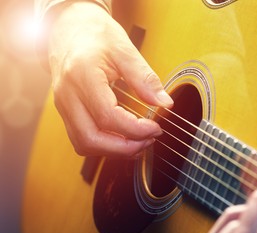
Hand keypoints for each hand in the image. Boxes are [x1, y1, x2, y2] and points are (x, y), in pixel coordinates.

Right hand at [46, 1, 172, 156]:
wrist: (70, 30)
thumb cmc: (95, 35)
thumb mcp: (124, 49)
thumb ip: (145, 78)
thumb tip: (164, 103)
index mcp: (82, 76)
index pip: (108, 116)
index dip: (135, 129)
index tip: (155, 128)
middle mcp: (67, 95)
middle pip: (91, 138)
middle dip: (124, 148)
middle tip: (148, 140)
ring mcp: (63, 106)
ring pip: (84, 144)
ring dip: (113, 150)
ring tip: (139, 142)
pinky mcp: (66, 112)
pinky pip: (81, 139)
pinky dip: (104, 146)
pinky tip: (123, 140)